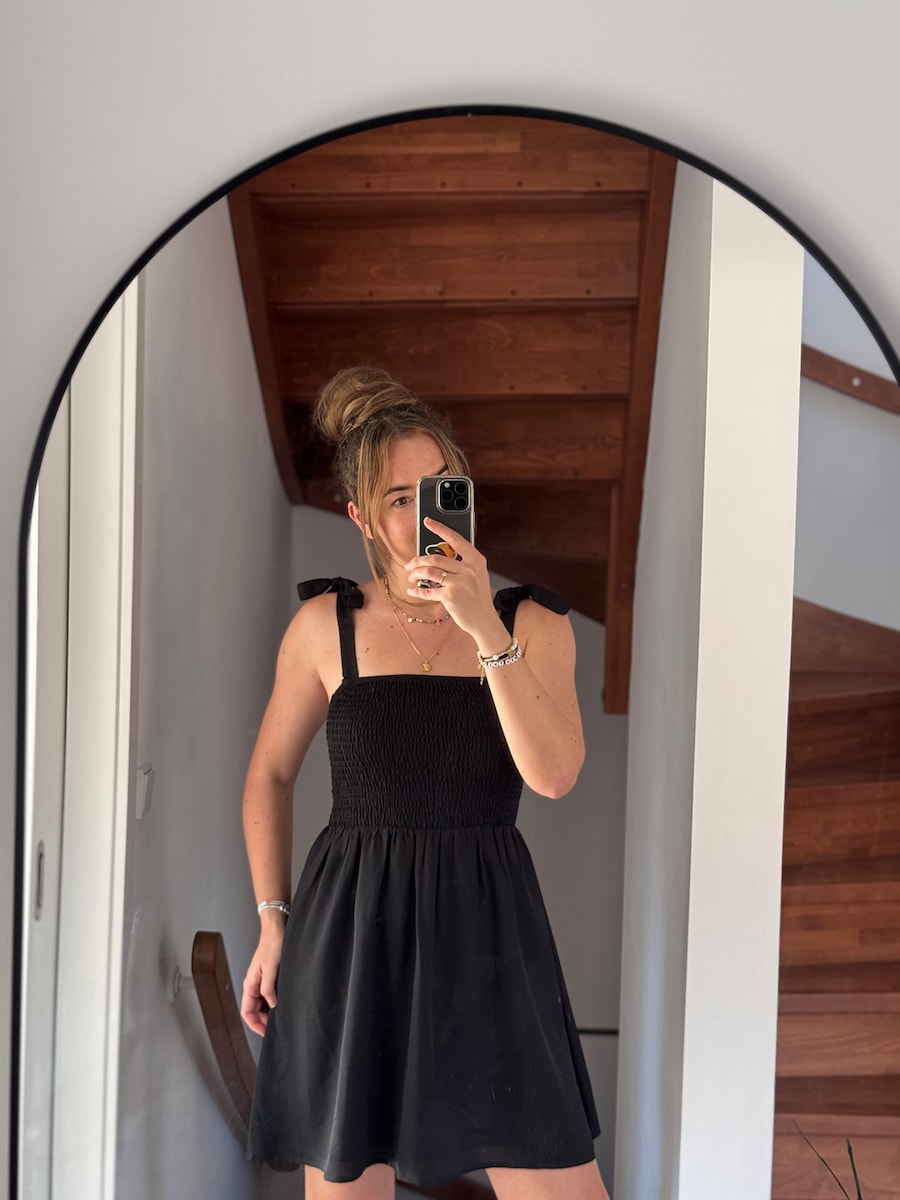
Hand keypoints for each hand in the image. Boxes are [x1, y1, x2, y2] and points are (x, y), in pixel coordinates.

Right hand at [240, 930, 283, 1036]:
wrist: (277, 929)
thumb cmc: (273, 944)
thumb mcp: (271, 968)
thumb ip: (268, 987)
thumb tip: (271, 1005)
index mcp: (250, 984)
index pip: (246, 1012)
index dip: (255, 1025)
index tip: (266, 1033)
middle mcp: (253, 984)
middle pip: (254, 1010)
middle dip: (263, 1021)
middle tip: (277, 1028)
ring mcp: (260, 981)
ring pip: (261, 1003)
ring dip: (269, 1012)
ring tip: (282, 1018)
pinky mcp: (269, 976)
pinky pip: (268, 995)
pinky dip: (273, 1002)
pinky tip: (283, 1003)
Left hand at [403, 518, 506, 651]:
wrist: (485, 620)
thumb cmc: (477, 597)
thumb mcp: (476, 576)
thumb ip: (462, 564)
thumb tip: (435, 556)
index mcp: (476, 560)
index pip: (456, 539)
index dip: (440, 528)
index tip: (427, 521)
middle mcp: (469, 569)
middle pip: (435, 557)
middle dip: (417, 560)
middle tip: (409, 564)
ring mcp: (460, 583)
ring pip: (429, 571)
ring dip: (415, 573)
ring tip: (411, 577)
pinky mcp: (450, 596)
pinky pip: (427, 590)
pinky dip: (417, 591)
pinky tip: (412, 591)